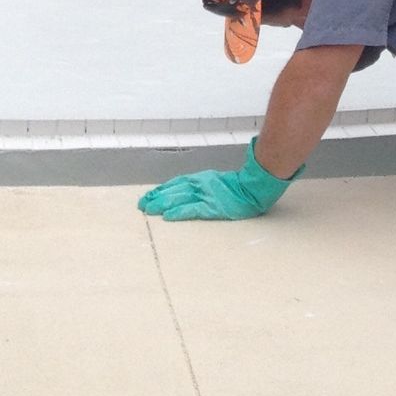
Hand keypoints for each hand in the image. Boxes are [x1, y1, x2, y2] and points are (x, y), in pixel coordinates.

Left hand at [139, 143, 300, 221]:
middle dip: (157, 197)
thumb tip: (188, 191)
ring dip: (163, 204)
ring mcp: (206, 195)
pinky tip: (168, 216)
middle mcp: (200, 185)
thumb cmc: (238, 186)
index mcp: (201, 179)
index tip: (148, 195)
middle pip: (174, 190)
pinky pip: (193, 209)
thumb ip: (203, 185)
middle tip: (142, 204)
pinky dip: (179, 212)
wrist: (253, 187)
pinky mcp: (213, 207)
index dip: (161, 189)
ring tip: (149, 210)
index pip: (176, 184)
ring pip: (179, 198)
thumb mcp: (216, 182)